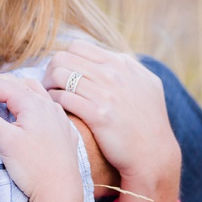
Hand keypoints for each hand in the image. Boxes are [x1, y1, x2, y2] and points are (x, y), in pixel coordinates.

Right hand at [0, 74, 83, 201]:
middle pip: (10, 83)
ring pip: (29, 91)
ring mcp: (56, 116)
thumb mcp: (5, 141)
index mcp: (32, 103)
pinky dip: (22, 102)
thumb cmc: (34, 170)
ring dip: (5, 90)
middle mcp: (47, 104)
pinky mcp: (61, 130)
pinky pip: (41, 105)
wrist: (62, 196)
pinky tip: (18, 112)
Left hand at [45, 41, 180, 201]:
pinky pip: (63, 97)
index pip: (77, 46)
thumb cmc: (147, 122)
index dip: (64, 58)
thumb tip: (109, 56)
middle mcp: (114, 74)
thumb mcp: (146, 85)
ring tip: (48, 96)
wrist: (153, 154)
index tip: (60, 72)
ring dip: (48, 84)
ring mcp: (107, 94)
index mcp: (122, 64)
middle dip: (51, 69)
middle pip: (64, 57)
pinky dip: (53, 100)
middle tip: (48, 84)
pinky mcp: (99, 115)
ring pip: (60, 74)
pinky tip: (55, 108)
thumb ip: (127, 67)